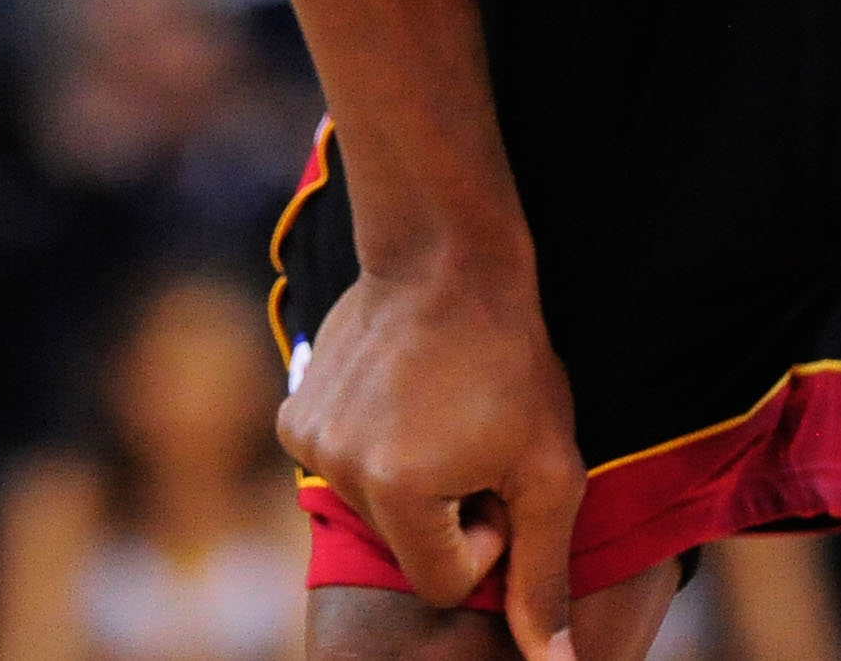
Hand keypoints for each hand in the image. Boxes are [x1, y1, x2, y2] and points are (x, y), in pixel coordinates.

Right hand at [277, 252, 585, 660]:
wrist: (446, 257)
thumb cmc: (511, 361)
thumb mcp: (549, 471)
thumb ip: (544, 574)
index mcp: (399, 492)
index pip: (448, 583)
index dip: (488, 539)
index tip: (500, 475)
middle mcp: (338, 471)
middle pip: (408, 548)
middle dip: (448, 512)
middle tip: (475, 440)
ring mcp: (305, 441)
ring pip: (375, 509)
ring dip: (414, 479)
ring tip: (441, 413)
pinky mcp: (291, 415)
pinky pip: (341, 469)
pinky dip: (373, 448)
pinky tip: (401, 397)